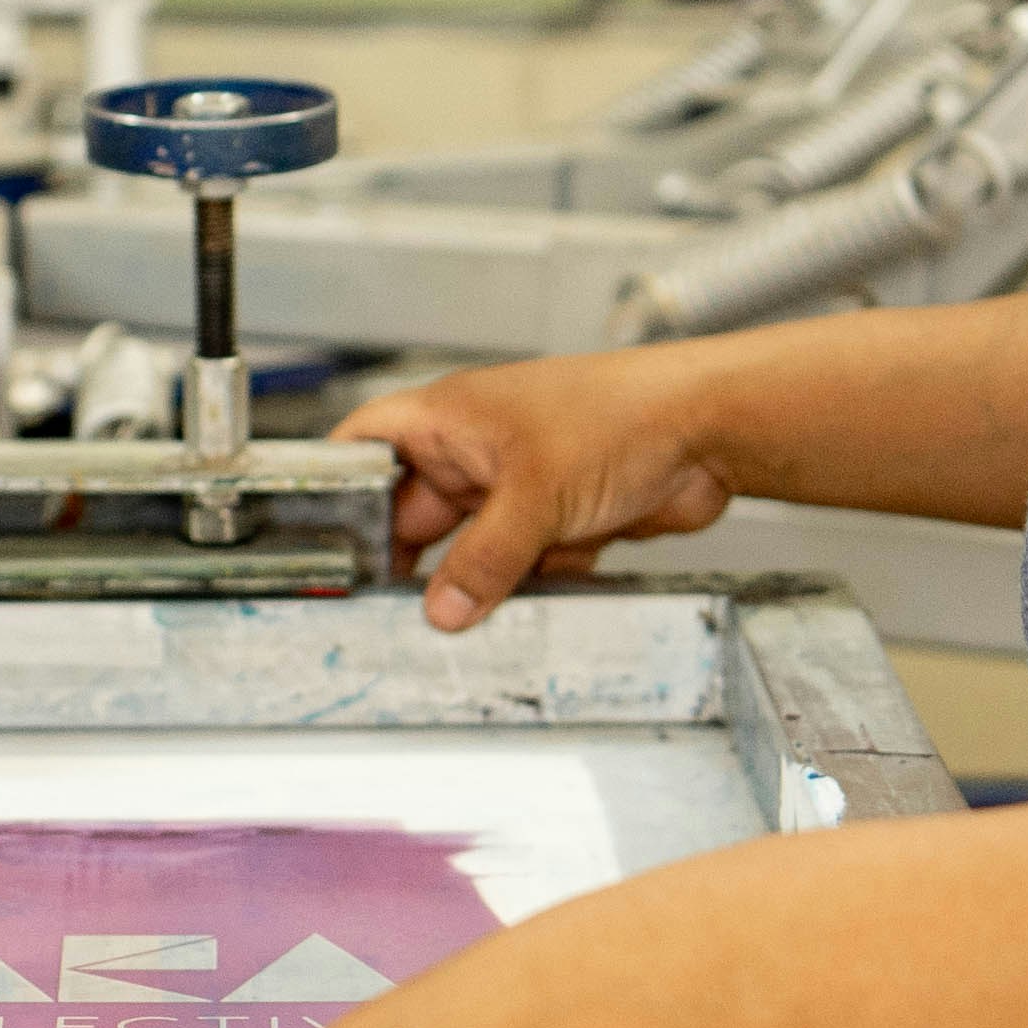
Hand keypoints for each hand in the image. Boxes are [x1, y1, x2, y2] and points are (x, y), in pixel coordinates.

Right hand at [336, 350, 733, 629]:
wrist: (711, 431)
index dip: (336, 486)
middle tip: (388, 605)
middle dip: (409, 557)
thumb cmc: (622, 414)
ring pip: (472, 546)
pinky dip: (530, 582)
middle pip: (416, 511)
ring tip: (465, 613)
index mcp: (452, 419)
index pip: (367, 444)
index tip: (317, 538)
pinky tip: (539, 590)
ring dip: (477, 578)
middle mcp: (479, 450)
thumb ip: (482, 559)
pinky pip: (523, 563)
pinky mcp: (562, 517)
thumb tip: (442, 609)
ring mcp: (520, 484)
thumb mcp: (534, 494)